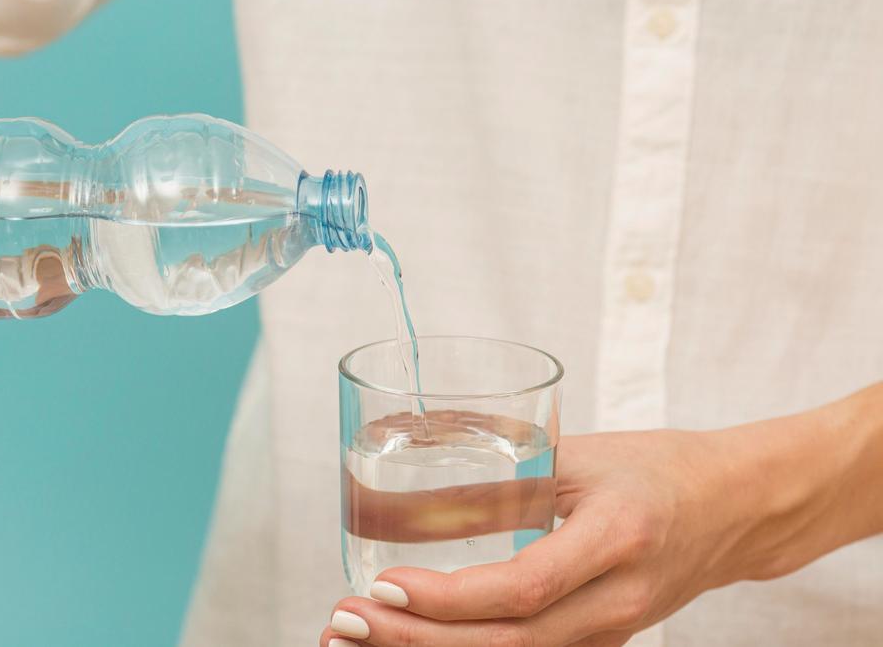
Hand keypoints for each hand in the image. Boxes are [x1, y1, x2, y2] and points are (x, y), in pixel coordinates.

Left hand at [321, 430, 767, 646]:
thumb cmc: (659, 469)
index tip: (385, 585)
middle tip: (344, 622)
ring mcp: (610, 633)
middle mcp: (615, 601)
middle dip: (415, 643)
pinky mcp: (598, 644)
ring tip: (352, 641)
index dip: (449, 598)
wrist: (734, 509)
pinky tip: (409, 645)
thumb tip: (411, 450)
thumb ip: (505, 464)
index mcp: (615, 540)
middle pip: (507, 644)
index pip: (523, 589)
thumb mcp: (584, 454)